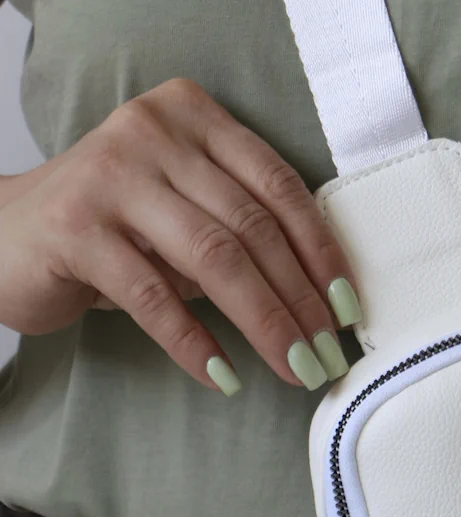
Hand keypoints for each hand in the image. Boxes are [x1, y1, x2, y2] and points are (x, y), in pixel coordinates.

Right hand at [0, 78, 361, 394]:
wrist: (9, 236)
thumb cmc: (119, 231)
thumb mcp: (190, 216)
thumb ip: (245, 235)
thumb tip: (323, 305)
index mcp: (194, 118)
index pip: (280, 187)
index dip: (321, 254)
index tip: (348, 311)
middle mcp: (153, 133)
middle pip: (252, 227)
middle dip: (300, 300)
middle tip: (327, 354)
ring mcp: (111, 175)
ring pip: (214, 257)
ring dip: (264, 323)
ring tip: (294, 368)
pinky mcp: (74, 228)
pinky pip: (153, 296)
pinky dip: (194, 342)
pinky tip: (225, 376)